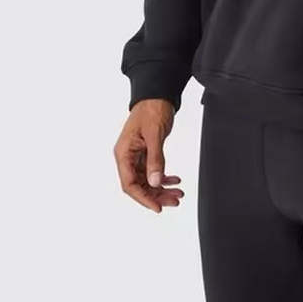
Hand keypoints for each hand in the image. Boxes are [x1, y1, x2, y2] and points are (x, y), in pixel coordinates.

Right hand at [114, 98, 183, 212]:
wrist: (157, 94)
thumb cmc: (152, 109)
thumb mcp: (154, 134)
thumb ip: (155, 159)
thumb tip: (155, 182)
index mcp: (123, 153)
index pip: (129, 184)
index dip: (143, 198)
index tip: (157, 207)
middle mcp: (127, 156)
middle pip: (139, 185)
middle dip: (156, 195)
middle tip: (174, 201)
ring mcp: (136, 155)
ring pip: (147, 180)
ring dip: (162, 188)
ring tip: (178, 193)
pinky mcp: (146, 152)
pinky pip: (152, 170)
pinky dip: (164, 177)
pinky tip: (175, 180)